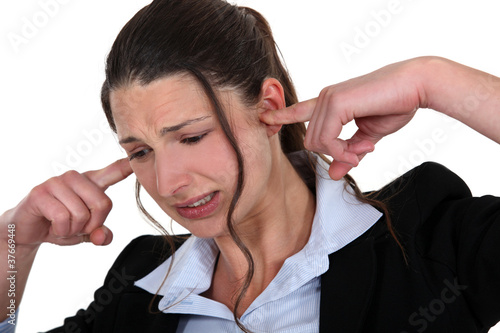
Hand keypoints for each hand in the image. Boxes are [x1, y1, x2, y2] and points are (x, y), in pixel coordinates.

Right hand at [1, 158, 132, 247]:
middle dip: (92, 224)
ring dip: (72, 229)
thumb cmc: (60, 226)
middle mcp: (76, 177)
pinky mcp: (40, 192)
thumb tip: (102, 236)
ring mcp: (57, 182)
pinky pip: (62, 218)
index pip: (113, 171)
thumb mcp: (86, 233)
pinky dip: (59, 230)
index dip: (126, 166)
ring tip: (62, 225)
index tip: (140, 155)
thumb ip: (100, 234)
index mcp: (91, 182)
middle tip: (77, 227)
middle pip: (103, 203)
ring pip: (81, 213)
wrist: (27, 231)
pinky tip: (51, 226)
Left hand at [260, 59, 424, 179]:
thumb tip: (332, 174)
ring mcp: (329, 98)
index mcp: (331, 102)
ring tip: (364, 148)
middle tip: (359, 155)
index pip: (299, 110)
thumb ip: (348, 153)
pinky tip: (361, 148)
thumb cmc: (395, 105)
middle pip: (311, 141)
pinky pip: (327, 139)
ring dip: (342, 153)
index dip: (282, 115)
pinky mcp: (336, 102)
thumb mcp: (368, 136)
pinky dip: (342, 150)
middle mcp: (325, 98)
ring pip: (317, 142)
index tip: (265, 118)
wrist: (416, 87)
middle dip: (335, 154)